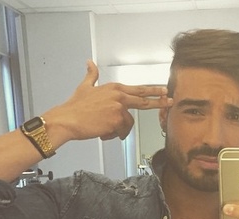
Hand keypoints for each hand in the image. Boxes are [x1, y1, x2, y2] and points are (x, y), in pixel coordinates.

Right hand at [44, 60, 172, 143]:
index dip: (153, 90)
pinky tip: (102, 133)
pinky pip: (122, 132)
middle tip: (171, 101)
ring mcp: (119, 107)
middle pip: (144, 100)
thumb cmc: (75, 107)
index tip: (164, 90)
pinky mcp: (117, 120)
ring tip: (104, 130)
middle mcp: (119, 96)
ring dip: (118, 130)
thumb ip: (91, 75)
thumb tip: (89, 62)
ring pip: (128, 123)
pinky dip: (113, 135)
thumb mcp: (84, 87)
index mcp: (114, 88)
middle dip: (159, 101)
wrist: (68, 119)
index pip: (138, 89)